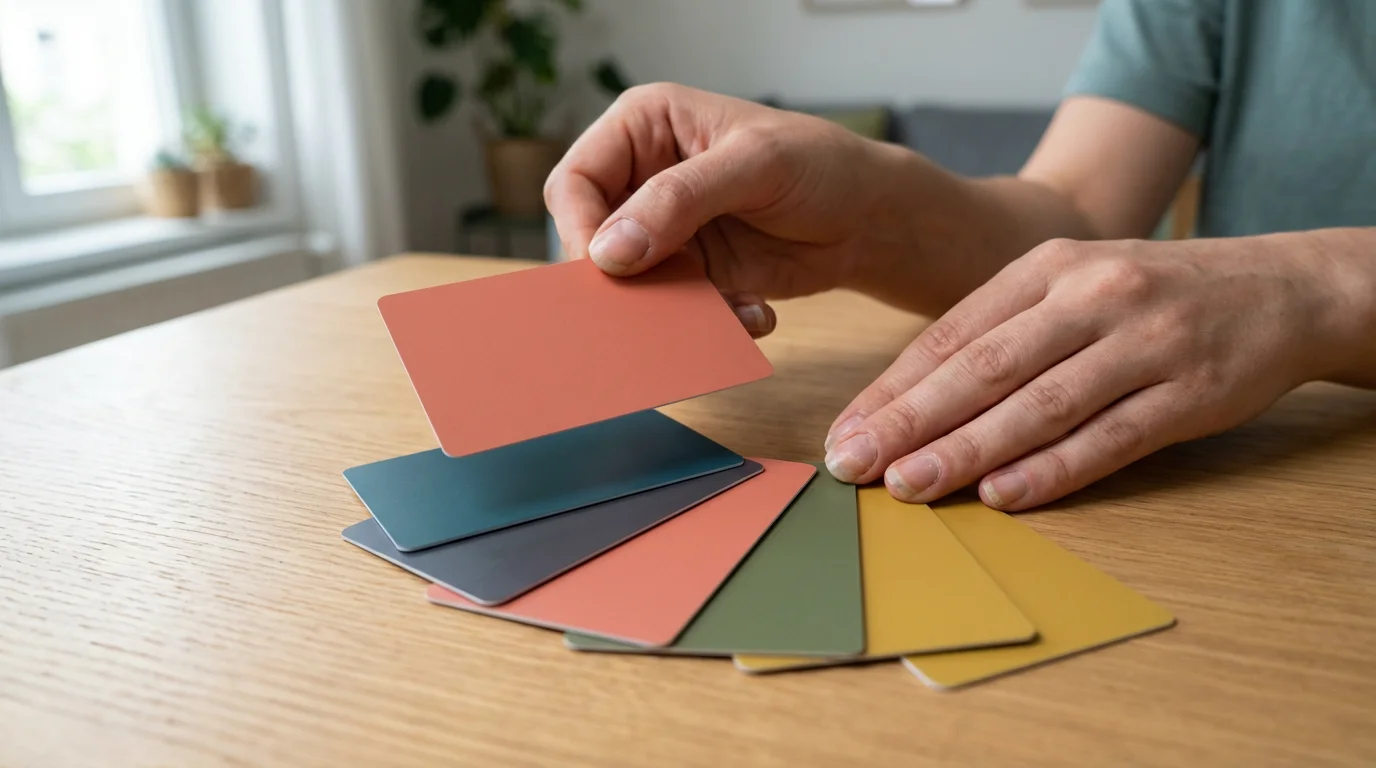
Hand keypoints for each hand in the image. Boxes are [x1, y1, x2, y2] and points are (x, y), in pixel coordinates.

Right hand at [544, 83, 892, 336]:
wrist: (869, 219)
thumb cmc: (820, 165)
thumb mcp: (754, 165)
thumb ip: (680, 199)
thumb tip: (609, 250)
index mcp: (643, 127)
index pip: (576, 181)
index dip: (580, 227)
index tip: (606, 267)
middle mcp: (642, 178)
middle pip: (588, 237)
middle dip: (618, 278)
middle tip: (649, 308)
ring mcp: (663, 231)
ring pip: (625, 283)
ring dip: (665, 307)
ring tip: (720, 307)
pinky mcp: (689, 274)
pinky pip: (668, 309)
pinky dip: (703, 319)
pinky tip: (750, 310)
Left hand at [823, 236, 1350, 509]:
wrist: (1278, 288)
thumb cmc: (1148, 293)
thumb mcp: (1072, 282)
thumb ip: (1000, 329)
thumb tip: (911, 398)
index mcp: (1047, 267)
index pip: (950, 334)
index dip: (892, 388)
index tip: (844, 432)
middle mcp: (1090, 297)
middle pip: (984, 368)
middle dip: (910, 422)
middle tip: (854, 465)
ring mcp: (1143, 344)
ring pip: (1039, 405)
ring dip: (967, 451)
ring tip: (911, 486)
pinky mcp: (1187, 393)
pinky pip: (1109, 438)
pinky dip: (1053, 470)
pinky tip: (1003, 494)